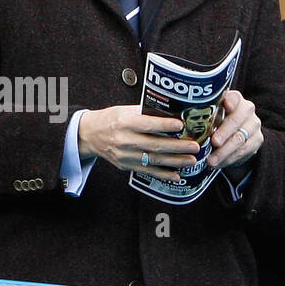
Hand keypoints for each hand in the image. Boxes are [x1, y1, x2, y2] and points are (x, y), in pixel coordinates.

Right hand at [78, 104, 198, 181]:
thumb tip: (172, 112)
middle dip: (177, 147)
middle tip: (194, 146)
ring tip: (191, 160)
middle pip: (154, 145)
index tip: (181, 125)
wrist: (90, 135)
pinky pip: (147, 171)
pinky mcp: (126, 165)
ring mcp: (125, 155)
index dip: (164, 125)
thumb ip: (146, 112)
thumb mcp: (126, 110)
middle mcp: (124, 140)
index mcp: (125, 122)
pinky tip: (176, 175)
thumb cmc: (112, 119)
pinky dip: (163, 174)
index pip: (147, 124)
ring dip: (174, 161)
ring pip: (153, 160)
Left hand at [207, 90, 261, 168]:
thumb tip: (182, 121)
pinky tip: (219, 164)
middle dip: (224, 133)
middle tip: (214, 142)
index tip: (225, 104)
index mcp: (234, 99)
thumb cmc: (216, 123)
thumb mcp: (210, 116)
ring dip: (224, 151)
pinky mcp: (257, 139)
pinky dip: (229, 159)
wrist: (235, 136)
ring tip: (211, 161)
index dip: (230, 101)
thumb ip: (203, 116)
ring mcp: (254, 124)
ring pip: (239, 139)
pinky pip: (244, 151)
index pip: (234, 98)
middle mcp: (247, 109)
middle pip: (236, 121)